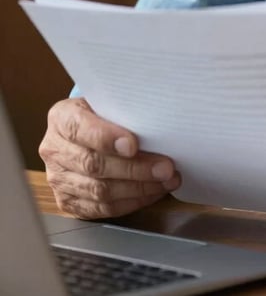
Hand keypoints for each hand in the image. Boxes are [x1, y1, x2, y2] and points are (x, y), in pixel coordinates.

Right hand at [39, 97, 180, 218]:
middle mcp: (54, 150)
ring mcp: (59, 179)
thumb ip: (123, 110)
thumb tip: (158, 123)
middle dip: (135, 169)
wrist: (84, 128)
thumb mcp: (107, 101)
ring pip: (100, 191)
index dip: (107, 139)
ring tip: (166, 181)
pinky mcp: (68, 202)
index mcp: (62, 118)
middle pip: (94, 165)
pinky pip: (101, 209)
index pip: (81, 130)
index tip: (134, 145)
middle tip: (165, 168)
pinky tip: (152, 192)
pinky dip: (131, 202)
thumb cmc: (102, 112)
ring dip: (139, 189)